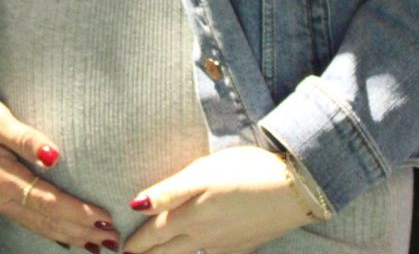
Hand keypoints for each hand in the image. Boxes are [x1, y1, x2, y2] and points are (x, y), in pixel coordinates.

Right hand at [0, 88, 121, 249]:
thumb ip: (25, 137)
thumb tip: (55, 155)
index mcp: (3, 178)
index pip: (49, 202)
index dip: (77, 213)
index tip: (104, 218)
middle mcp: (0, 197)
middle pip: (47, 221)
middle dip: (81, 231)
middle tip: (112, 238)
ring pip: (39, 226)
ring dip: (70, 235)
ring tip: (97, 243)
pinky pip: (28, 222)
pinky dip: (51, 232)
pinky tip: (66, 237)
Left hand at [122, 146, 314, 253]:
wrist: (295, 189)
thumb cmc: (246, 172)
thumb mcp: (202, 174)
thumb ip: (168, 192)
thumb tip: (135, 204)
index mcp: (189, 218)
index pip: (154, 234)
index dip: (137, 242)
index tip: (123, 248)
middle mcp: (204, 237)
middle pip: (169, 251)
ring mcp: (226, 244)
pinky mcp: (246, 244)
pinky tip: (206, 252)